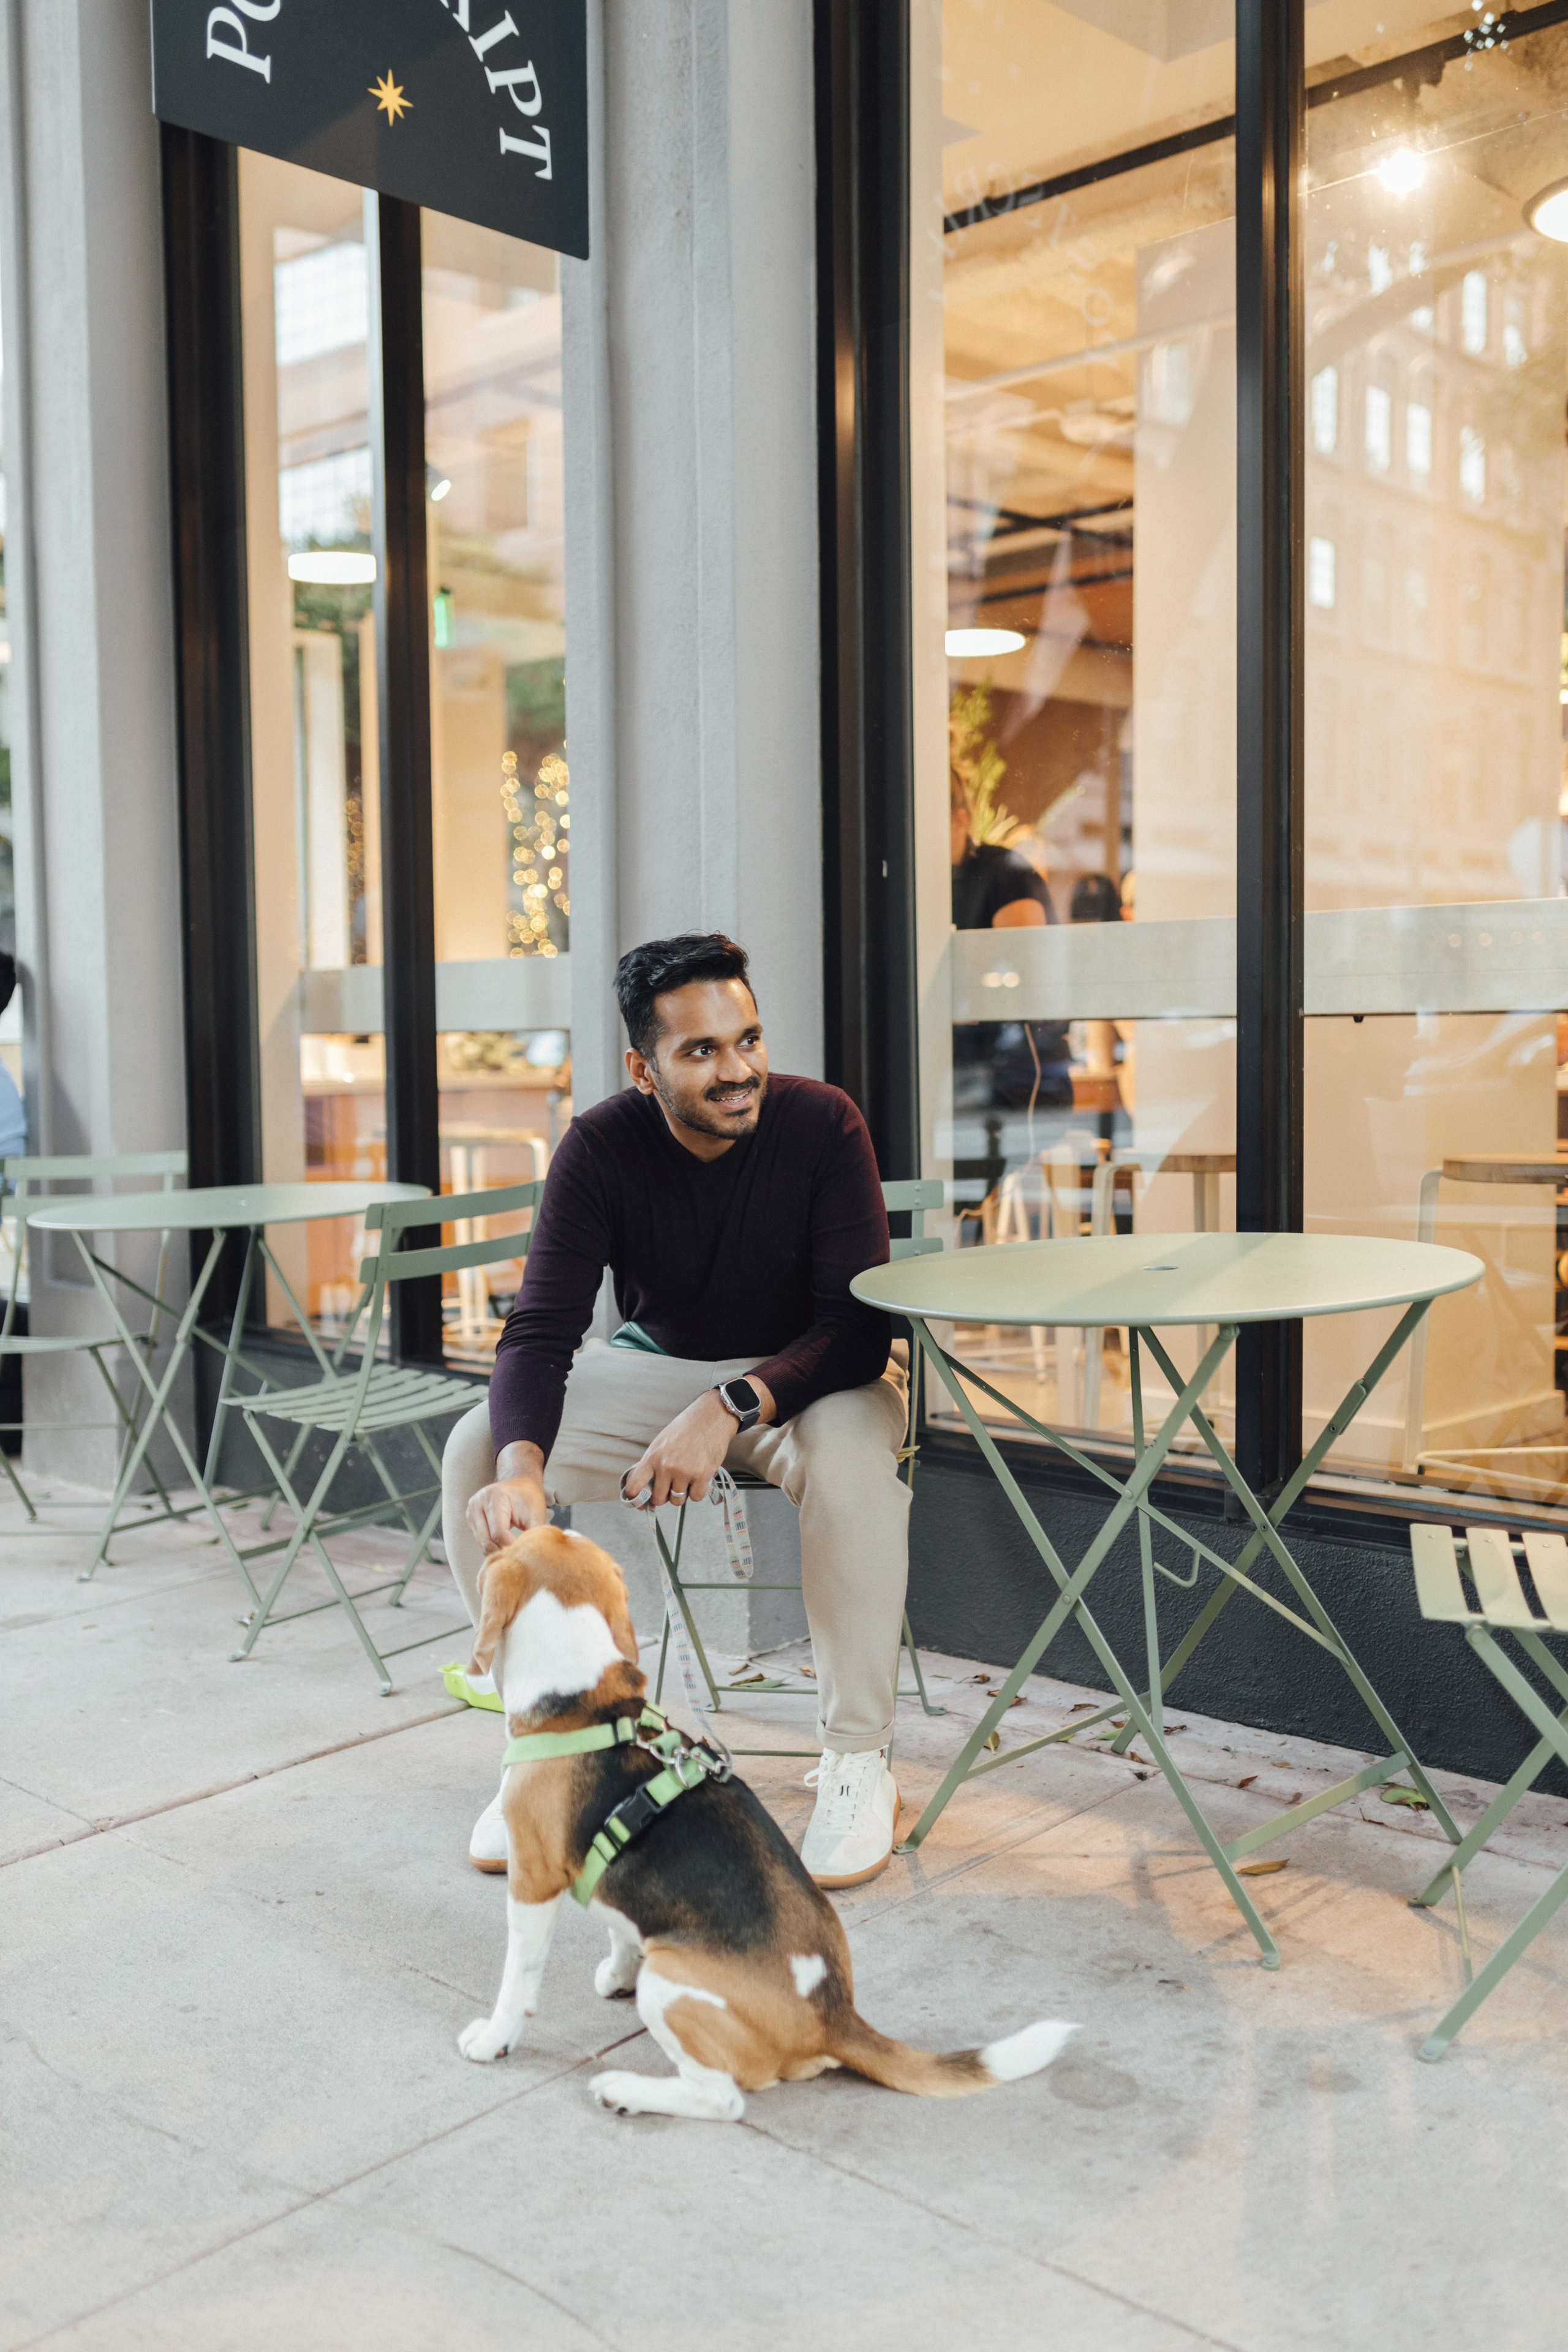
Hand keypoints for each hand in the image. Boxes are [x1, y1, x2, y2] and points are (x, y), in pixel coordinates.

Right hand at [466, 1442, 547, 1552]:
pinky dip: (492, 1546)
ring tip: (513, 1553)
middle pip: (487, 1541)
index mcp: (494, 1498)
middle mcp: (478, 1503)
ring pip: (482, 1544)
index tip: (523, 1554)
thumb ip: (534, 1534)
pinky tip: (505, 1545)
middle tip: (519, 1558)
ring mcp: (471, 1511)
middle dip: (504, 1552)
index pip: (499, 1533)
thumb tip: (533, 1555)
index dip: (511, 1547)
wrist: (519, 1483)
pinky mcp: (470, 1518)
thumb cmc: (528, 1497)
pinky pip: (479, 1540)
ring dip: (497, 1551)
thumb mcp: (536, 1514)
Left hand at [623, 1388, 760, 1511]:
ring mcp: (684, 1472)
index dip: (635, 1499)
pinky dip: (697, 1491)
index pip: (634, 1487)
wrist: (710, 1418)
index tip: (640, 1502)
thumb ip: (652, 1463)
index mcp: (652, 1457)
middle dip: (664, 1496)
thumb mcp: (661, 1442)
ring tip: (687, 1479)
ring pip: (677, 1500)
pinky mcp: (702, 1476)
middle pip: (658, 1499)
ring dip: (682, 1494)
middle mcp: (666, 1466)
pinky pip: (695, 1497)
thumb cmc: (686, 1428)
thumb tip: (643, 1484)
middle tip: (670, 1487)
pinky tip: (698, 1479)